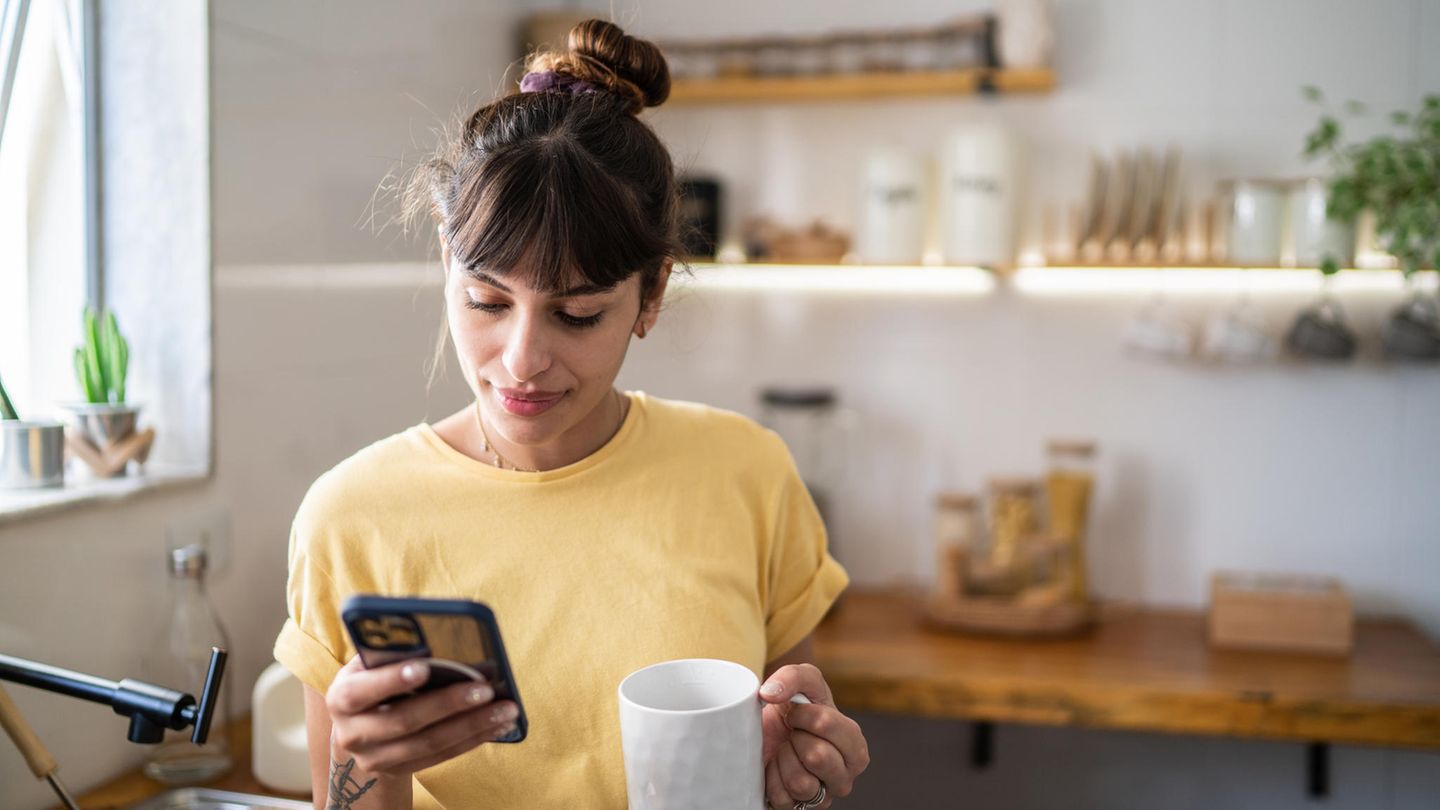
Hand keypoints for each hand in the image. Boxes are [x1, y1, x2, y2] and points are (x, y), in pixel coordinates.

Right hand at [325, 656, 518, 775]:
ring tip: (505, 709)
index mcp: (342, 699)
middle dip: (448, 703)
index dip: (391, 680)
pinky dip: (473, 739)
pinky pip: (442, 756)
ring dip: (472, 725)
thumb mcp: (368, 665)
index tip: (424, 667)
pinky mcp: (399, 772)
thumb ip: (391, 653)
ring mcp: (376, 759)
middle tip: (486, 688)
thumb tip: (433, 636)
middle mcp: (353, 734)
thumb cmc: (370, 682)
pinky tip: (498, 725)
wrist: (357, 730)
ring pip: (430, 743)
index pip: (363, 691)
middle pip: (405, 721)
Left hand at [758, 664, 869, 807]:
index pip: (826, 724)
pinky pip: (782, 797)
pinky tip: (776, 769)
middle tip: (793, 735)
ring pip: (800, 782)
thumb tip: (770, 693)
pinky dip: (771, 778)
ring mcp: (822, 797)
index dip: (803, 713)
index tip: (797, 713)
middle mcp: (845, 778)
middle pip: (817, 756)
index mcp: (855, 747)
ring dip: (783, 759)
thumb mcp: (802, 680)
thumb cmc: (793, 708)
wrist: (767, 731)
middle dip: (795, 738)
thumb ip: (793, 676)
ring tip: (786, 751)